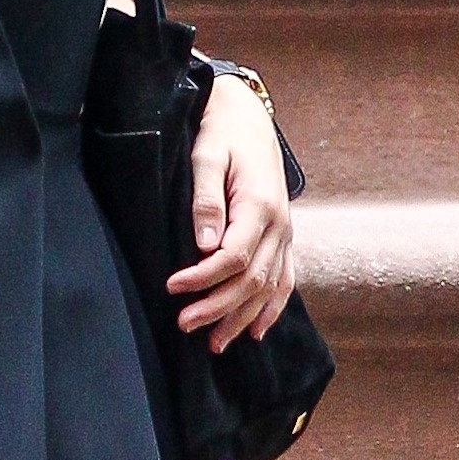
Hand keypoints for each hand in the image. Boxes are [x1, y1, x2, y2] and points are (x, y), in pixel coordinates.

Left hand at [165, 76, 294, 351]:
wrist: (247, 116)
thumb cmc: (220, 133)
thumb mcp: (206, 156)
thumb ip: (206, 200)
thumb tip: (204, 245)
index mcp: (259, 205)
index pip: (233, 257)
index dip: (202, 278)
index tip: (172, 287)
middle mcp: (280, 225)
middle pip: (252, 280)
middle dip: (218, 307)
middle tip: (183, 325)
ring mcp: (286, 233)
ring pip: (269, 287)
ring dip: (241, 317)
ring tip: (214, 343)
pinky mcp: (285, 236)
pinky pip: (285, 279)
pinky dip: (272, 308)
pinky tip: (254, 331)